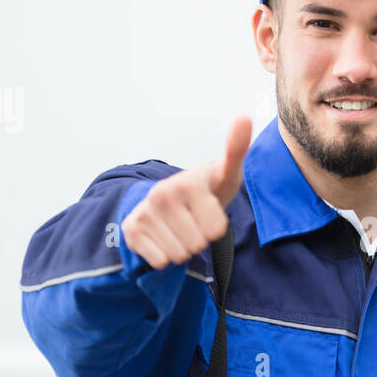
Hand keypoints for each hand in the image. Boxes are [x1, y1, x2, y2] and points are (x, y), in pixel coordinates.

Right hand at [121, 116, 251, 269]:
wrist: (171, 203)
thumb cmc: (206, 190)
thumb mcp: (225, 174)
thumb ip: (236, 149)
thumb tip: (244, 116)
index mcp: (189, 181)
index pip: (216, 230)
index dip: (216, 226)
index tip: (208, 209)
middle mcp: (163, 193)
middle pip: (198, 244)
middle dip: (200, 238)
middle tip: (194, 221)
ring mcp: (145, 211)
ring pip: (179, 254)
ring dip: (183, 248)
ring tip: (180, 228)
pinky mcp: (132, 229)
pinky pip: (159, 261)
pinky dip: (165, 257)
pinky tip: (164, 237)